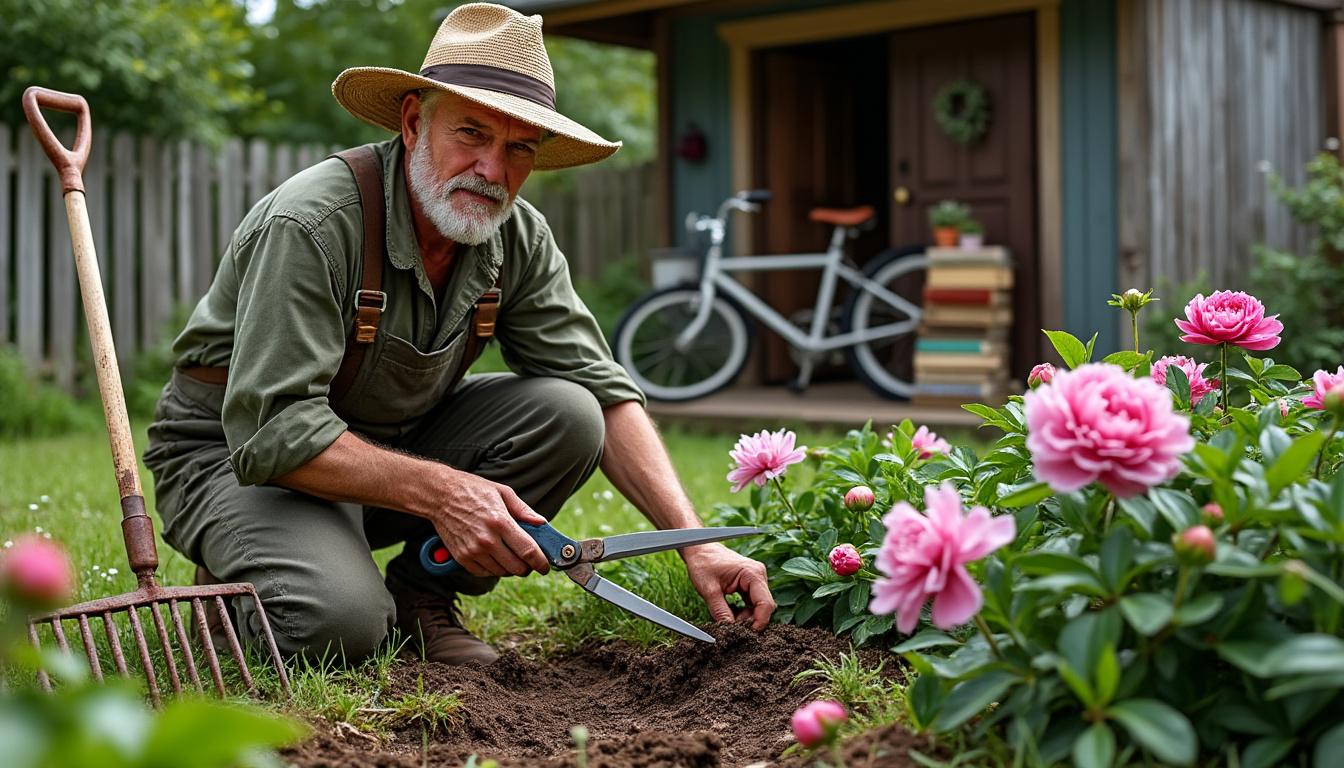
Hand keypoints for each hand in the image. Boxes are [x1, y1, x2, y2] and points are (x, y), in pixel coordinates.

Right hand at [426, 466, 549, 578]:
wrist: (440, 495)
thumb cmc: (472, 490)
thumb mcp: (502, 492)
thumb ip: (523, 510)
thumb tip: (541, 523)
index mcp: (500, 522)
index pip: (527, 551)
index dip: (540, 562)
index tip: (545, 566)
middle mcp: (487, 539)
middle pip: (516, 567)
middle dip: (527, 566)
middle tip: (527, 559)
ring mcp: (473, 551)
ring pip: (501, 572)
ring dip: (510, 567)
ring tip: (509, 554)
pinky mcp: (461, 557)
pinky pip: (484, 573)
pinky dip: (493, 569)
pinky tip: (494, 556)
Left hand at [681, 543, 774, 630]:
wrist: (699, 549)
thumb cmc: (703, 564)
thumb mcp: (709, 590)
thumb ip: (720, 612)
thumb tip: (728, 632)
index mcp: (753, 573)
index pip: (765, 604)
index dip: (758, 623)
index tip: (745, 635)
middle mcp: (759, 575)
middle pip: (764, 607)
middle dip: (750, 621)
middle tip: (732, 629)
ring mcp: (756, 579)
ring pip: (758, 607)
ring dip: (745, 617)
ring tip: (727, 618)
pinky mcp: (750, 584)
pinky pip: (752, 603)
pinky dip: (743, 611)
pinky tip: (729, 613)